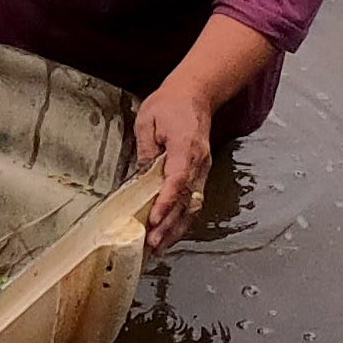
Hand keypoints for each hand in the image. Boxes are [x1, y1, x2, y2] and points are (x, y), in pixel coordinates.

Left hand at [127, 84, 214, 254]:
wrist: (195, 95)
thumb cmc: (170, 104)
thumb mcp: (148, 120)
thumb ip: (145, 149)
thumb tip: (140, 176)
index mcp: (185, 146)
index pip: (177, 179)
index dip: (166, 202)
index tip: (154, 219)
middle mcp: (198, 162)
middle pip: (186, 200)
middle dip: (170, 225)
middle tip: (152, 243)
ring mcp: (202, 169)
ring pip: (192, 205)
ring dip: (176, 228)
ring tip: (159, 247)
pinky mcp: (200, 174)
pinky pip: (192, 201)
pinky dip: (181, 220)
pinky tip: (169, 234)